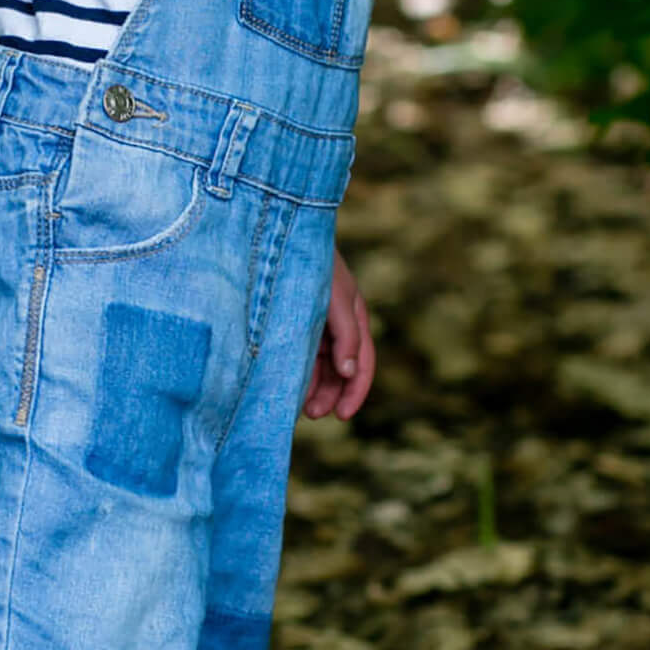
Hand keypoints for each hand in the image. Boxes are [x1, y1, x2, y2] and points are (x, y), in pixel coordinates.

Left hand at [301, 249, 374, 421]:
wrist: (286, 233)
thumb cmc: (315, 264)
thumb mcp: (335, 299)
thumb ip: (345, 335)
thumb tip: (350, 372)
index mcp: (355, 319)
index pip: (363, 364)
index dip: (355, 392)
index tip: (342, 416)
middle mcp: (338, 325)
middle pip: (341, 370)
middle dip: (330, 395)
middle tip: (311, 414)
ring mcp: (317, 324)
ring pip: (321, 366)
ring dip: (314, 388)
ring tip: (299, 406)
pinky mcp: (297, 321)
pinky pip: (302, 354)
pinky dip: (299, 372)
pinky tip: (288, 385)